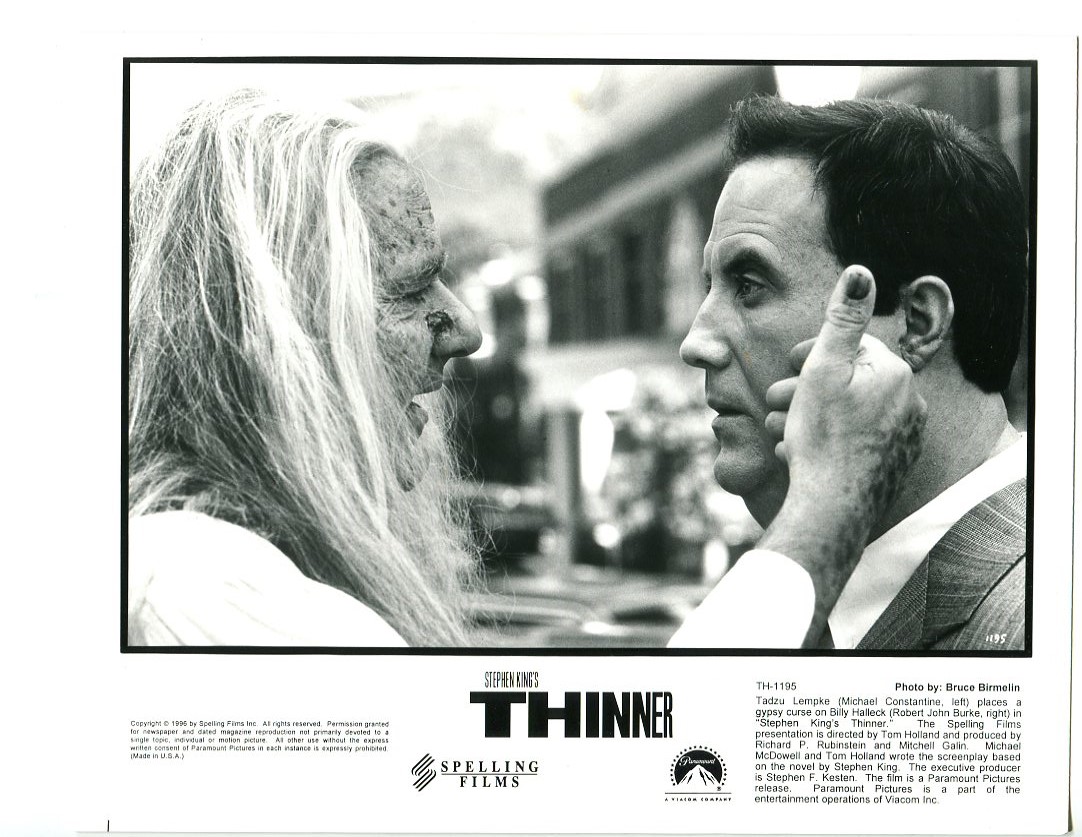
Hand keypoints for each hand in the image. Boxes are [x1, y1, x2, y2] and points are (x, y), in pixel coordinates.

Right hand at [758, 265, 926, 645]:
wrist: (832, 509)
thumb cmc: (824, 437)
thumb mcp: (824, 367)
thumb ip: (842, 318)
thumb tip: (860, 270)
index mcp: (897, 374)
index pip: (851, 348)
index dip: (812, 356)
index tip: (787, 368)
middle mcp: (911, 404)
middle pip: (848, 383)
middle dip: (806, 390)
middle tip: (775, 401)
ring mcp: (904, 439)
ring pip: (847, 414)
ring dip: (810, 418)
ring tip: (780, 432)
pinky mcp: (892, 467)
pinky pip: (854, 444)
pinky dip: (826, 444)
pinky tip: (799, 454)